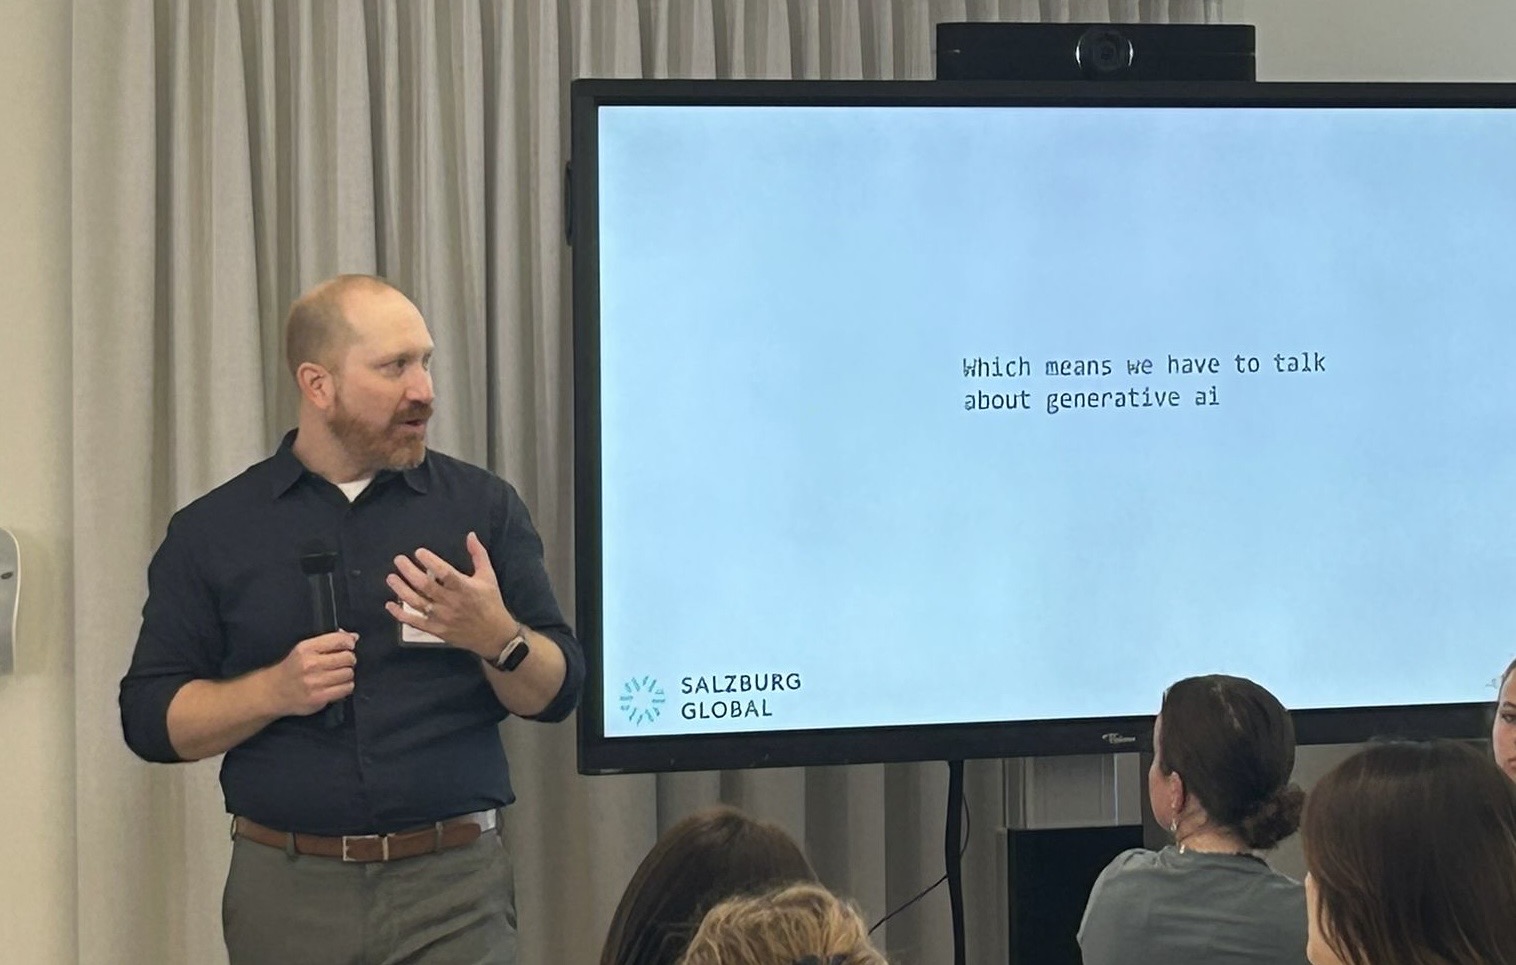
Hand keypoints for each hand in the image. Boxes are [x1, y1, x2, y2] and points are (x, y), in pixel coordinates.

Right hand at [268, 631, 356, 715]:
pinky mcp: (319, 698)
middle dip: (349, 659)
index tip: (349, 646)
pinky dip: (345, 687)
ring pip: (349, 674)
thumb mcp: (304, 649)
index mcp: (306, 648)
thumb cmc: (292, 669)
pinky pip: (346, 689)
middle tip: (342, 663)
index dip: (349, 642)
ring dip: (347, 674)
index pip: (339, 640)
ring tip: (338, 675)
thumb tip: (353, 636)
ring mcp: (315, 682)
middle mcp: (310, 664)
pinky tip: (337, 685)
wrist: (273, 692)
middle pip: (348, 658)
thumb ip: (329, 641)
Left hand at [386, 531, 515, 658]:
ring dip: (401, 589)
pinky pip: (415, 622)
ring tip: (391, 577)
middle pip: (425, 586)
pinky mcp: (437, 630)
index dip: (430, 561)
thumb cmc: (491, 602)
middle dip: (409, 571)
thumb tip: (470, 535)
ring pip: (417, 602)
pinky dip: (401, 614)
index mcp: (465, 588)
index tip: (419, 552)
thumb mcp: (488, 576)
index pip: (445, 573)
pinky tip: (390, 605)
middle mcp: (451, 602)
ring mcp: (442, 618)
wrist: (494, 635)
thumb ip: (479, 555)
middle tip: (399, 560)